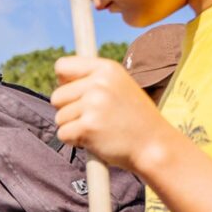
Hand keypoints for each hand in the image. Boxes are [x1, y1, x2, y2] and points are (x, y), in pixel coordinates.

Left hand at [51, 55, 177, 172]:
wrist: (154, 145)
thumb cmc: (133, 118)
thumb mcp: (119, 87)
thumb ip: (92, 80)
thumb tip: (59, 78)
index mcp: (107, 69)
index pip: (62, 66)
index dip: (63, 82)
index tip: (75, 94)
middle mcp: (99, 83)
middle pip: (57, 96)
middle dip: (68, 110)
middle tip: (94, 117)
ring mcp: (93, 104)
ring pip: (59, 117)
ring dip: (73, 127)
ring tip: (99, 128)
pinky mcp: (87, 126)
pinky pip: (62, 134)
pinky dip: (74, 141)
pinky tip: (96, 139)